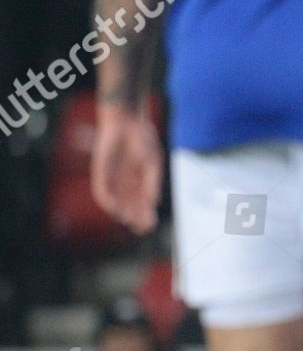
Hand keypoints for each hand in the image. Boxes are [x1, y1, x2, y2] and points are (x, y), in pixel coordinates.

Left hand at [90, 103, 161, 234]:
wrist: (126, 121)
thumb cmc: (143, 138)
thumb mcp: (153, 162)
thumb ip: (152, 182)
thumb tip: (153, 202)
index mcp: (142, 178)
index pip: (144, 201)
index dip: (147, 214)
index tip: (150, 226)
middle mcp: (127, 180)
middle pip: (130, 204)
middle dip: (135, 216)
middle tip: (140, 229)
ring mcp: (113, 176)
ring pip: (116, 199)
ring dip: (122, 211)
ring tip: (127, 220)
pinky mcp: (101, 171)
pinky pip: (101, 189)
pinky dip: (107, 199)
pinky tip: (113, 208)